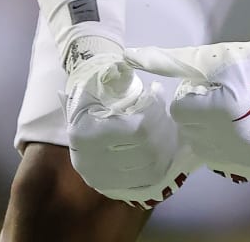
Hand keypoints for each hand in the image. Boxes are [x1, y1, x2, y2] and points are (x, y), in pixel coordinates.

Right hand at [64, 37, 192, 207]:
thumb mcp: (104, 74)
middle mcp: (87, 160)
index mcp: (85, 132)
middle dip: (165, 129)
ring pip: (151, 169)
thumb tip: (133, 64)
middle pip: (148, 152)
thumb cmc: (96, 86)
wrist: (82, 105)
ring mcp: (97, 177)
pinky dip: (159, 164)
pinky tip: (161, 145)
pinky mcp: (108, 185)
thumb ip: (119, 73)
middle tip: (167, 113)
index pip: (139, 130)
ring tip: (165, 127)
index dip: (157, 111)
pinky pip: (145, 181)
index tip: (157, 94)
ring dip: (166, 147)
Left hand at [125, 25, 249, 181]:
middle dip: (203, 111)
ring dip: (213, 129)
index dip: (196, 91)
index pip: (181, 108)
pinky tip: (246, 128)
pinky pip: (223, 160)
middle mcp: (236, 140)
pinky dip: (227, 144)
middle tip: (229, 94)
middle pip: (191, 129)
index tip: (218, 83)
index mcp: (225, 109)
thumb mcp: (217, 56)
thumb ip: (172, 61)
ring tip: (238, 110)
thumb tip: (129, 57)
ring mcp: (248, 159)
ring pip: (205, 147)